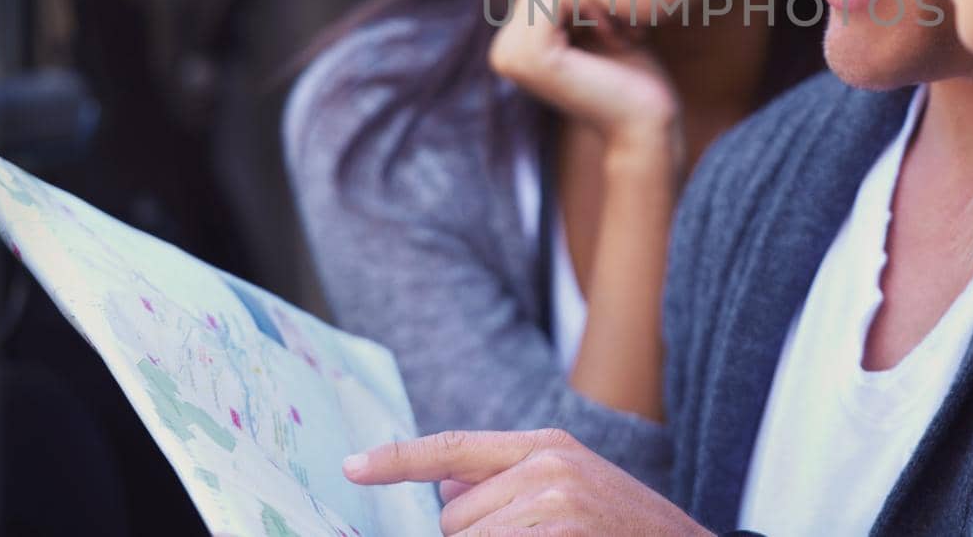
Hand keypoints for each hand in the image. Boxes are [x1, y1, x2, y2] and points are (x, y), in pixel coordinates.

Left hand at [344, 428, 710, 535]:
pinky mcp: (557, 536)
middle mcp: (545, 466)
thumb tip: (444, 487)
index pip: (454, 447)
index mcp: (545, 445)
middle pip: (453, 517)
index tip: (350, 467)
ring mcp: (552, 505)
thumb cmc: (622, 528)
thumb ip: (507, 481)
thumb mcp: (572, 486)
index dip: (397, 459)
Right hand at [489, 0, 680, 144]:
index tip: (610, 30)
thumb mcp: (596, 14)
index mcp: (513, 40)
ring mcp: (510, 54)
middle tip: (616, 37)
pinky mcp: (529, 56)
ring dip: (600, 3)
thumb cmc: (632, 72)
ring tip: (614, 40)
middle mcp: (502, 49)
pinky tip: (610, 42)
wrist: (649, 123)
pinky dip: (595, 8)